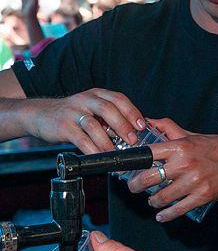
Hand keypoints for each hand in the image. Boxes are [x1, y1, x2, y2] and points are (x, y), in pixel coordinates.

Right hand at [27, 89, 145, 153]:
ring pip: (94, 125)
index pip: (118, 99)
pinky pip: (80, 139)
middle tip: (132, 140)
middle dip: (123, 125)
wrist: (40, 114)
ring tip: (116, 152)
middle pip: (108, 109)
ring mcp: (74, 112)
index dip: (132, 112)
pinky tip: (99, 156)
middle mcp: (86, 100)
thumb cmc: (72, 114)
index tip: (142, 126)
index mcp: (96, 94)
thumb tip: (132, 133)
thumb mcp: (91, 108)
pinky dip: (92, 149)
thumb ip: (108, 116)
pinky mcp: (63, 126)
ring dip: (107, 141)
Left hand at [128, 131, 217, 221]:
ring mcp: (193, 181)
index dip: (133, 162)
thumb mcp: (192, 135)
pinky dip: (166, 214)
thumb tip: (150, 121)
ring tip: (152, 200)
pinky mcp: (202, 196)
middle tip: (133, 187)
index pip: (148, 154)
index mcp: (180, 147)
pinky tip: (162, 215)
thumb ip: (170, 129)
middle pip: (149, 178)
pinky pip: (178, 209)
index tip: (127, 168)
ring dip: (153, 201)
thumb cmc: (216, 148)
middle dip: (136, 185)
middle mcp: (185, 163)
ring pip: (162, 196)